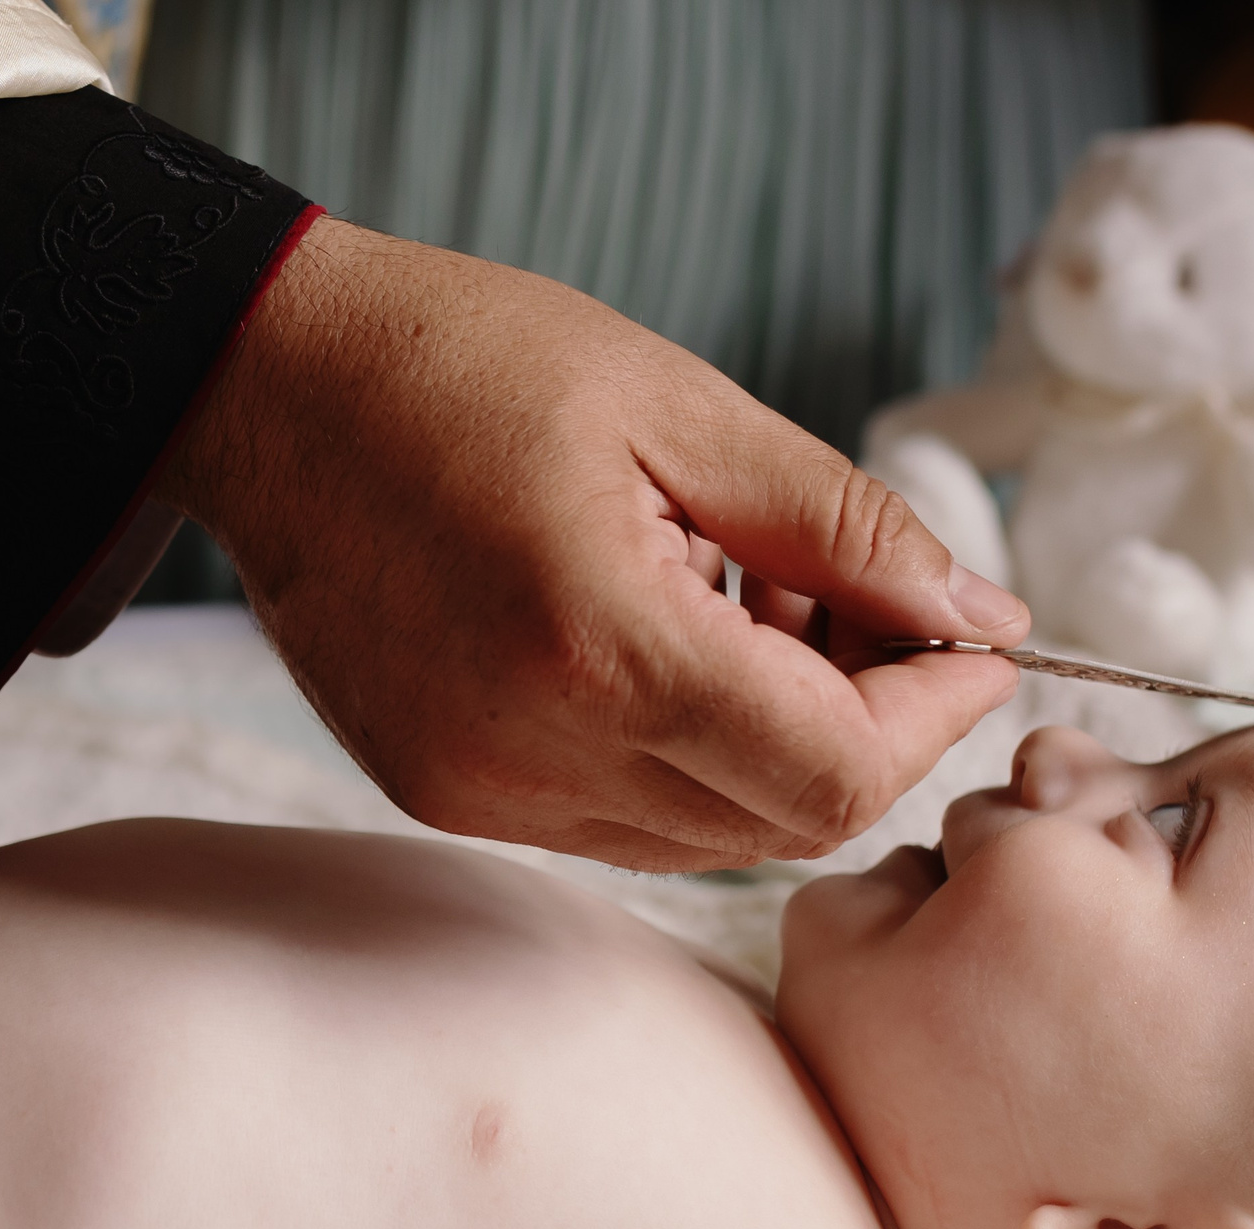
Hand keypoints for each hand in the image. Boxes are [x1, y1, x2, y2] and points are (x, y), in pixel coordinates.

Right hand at [160, 218, 1030, 869]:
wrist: (269, 388)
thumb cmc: (469, 366)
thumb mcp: (685, 409)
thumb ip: (849, 528)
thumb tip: (984, 618)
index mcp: (603, 647)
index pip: (838, 771)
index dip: (935, 719)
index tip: (974, 643)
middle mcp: (536, 753)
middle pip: (791, 824)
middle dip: (871, 729)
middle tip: (866, 608)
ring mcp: (483, 790)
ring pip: (715, 837)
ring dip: (781, 747)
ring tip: (759, 610)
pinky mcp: (448, 795)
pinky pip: (626, 821)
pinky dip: (691, 756)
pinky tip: (675, 644)